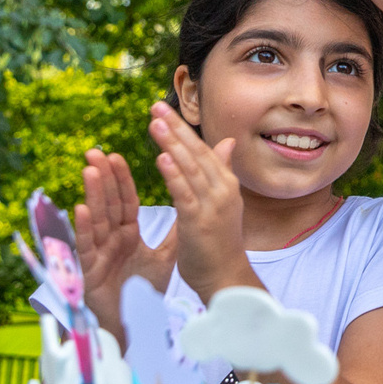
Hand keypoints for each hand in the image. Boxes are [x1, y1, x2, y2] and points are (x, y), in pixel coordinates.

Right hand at [74, 149, 176, 344]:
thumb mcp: (166, 256)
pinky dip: (84, 228)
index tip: (116, 155)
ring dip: (93, 195)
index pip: (124, 201)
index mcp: (127, 234)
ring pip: (95, 220)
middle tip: (95, 151)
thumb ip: (177, 230)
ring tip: (90, 169)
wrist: (137, 325)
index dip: (120, 179)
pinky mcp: (90, 272)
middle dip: (102, 178)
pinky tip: (80, 209)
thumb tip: (192, 204)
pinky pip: (87, 247)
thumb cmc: (144, 291)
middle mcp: (110, 240)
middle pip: (107, 204)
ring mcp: (99, 254)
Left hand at [148, 101, 255, 301]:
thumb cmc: (221, 242)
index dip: (183, 128)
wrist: (225, 277)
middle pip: (196, 153)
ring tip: (156, 123)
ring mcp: (212, 205)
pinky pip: (184, 193)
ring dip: (172, 144)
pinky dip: (173, 174)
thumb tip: (227, 142)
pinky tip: (161, 158)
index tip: (165, 108)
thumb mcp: (223, 201)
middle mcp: (222, 190)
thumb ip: (221, 170)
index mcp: (226, 184)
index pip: (203, 149)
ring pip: (189, 168)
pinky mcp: (199, 221)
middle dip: (176, 128)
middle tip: (156, 106)